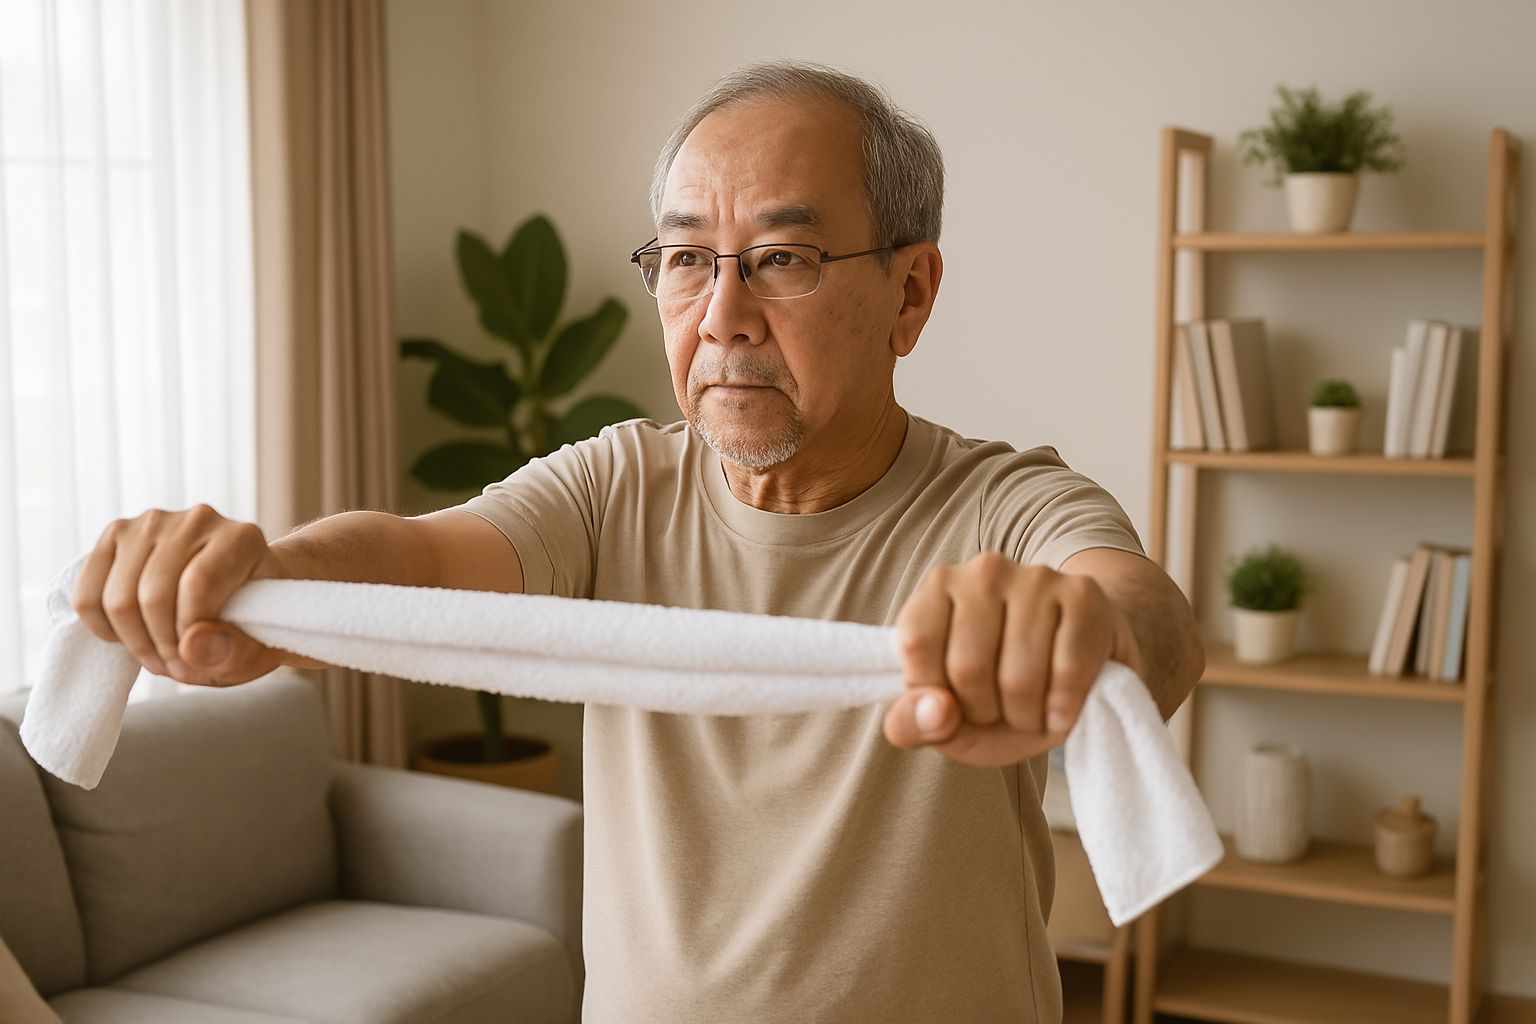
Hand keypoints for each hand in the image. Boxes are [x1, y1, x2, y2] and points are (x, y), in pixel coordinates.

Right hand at [71, 505, 323, 685]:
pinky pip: (87, 593)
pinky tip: (130, 637)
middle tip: (177, 668)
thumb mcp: (258, 647)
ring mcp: (152, 522)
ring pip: (117, 598)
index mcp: (240, 538)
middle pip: (153, 594)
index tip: (195, 664)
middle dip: (160, 646)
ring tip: (159, 657)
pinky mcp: (116, 535)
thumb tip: (190, 647)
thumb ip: (234, 650)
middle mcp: (197, 520)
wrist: (238, 592)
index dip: (188, 634)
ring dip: (134, 642)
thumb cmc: (252, 621)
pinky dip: (103, 627)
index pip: (197, 585)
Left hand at [882, 552, 1143, 766]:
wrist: (1080, 662)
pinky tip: (1060, 713)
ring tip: (1031, 712)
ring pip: (1019, 677)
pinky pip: (1068, 672)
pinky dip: (1063, 709)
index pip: (917, 645)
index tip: (954, 706)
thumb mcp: (946, 719)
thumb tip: (936, 712)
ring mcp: (1037, 578)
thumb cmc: (1000, 690)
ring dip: (1025, 717)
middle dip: (984, 712)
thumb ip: (914, 723)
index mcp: (938, 588)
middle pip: (968, 667)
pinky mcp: (1083, 596)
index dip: (935, 696)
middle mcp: (984, 572)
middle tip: (1000, 712)